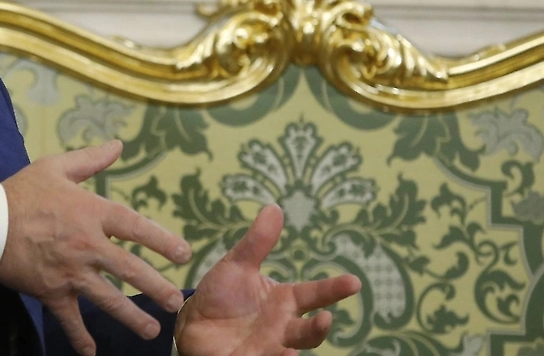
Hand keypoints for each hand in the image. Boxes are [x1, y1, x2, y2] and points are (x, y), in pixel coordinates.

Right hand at [0, 140, 191, 355]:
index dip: (162, 240)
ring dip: (131, 317)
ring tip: (152, 330)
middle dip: (156, 287)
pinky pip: (69, 319)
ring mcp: (70, 272)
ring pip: (108, 300)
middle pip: (130, 270)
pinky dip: (80, 338)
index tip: (184, 254)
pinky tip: (91, 352)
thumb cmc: (21, 193)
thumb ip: (90, 160)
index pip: (136, 227)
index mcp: (92, 213)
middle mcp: (87, 246)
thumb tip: (118, 145)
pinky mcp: (51, 292)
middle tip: (175, 301)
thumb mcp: (55, 167)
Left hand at [175, 204, 361, 355]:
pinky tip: (282, 353)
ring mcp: (269, 346)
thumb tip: (274, 207)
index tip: (354, 281)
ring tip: (303, 336)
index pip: (315, 295)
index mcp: (285, 301)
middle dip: (320, 327)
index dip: (334, 289)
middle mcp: (282, 326)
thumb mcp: (238, 265)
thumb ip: (258, 242)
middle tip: (327, 318)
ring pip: (292, 349)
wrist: (193, 323)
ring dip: (298, 344)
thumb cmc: (222, 294)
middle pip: (309, 330)